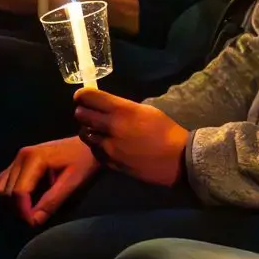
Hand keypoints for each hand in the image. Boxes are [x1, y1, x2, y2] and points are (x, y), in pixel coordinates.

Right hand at [0, 137, 99, 226]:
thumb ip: (52, 201)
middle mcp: (21, 156)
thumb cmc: (84, 162)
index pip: (19, 191)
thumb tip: (34, 220)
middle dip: (17, 209)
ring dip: (11, 202)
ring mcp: (18, 157)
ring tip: (28, 212)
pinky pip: (5, 180)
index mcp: (34, 158)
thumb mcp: (72, 182)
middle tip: (33, 220)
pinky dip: (10, 194)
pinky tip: (25, 202)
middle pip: (7, 191)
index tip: (33, 224)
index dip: (23, 211)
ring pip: (1, 186)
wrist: (88, 144)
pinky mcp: (20, 161)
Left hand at [70, 91, 187, 184]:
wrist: (177, 160)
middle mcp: (111, 127)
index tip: (83, 96)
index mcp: (122, 110)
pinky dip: (96, 146)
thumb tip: (105, 106)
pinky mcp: (110, 163)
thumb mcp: (145, 110)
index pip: (89, 97)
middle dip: (83, 111)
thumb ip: (121, 107)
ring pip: (84, 134)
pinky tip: (105, 144)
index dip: (82, 95)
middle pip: (81, 115)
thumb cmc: (166, 131)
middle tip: (89, 112)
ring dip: (88, 129)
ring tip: (97, 129)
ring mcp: (109, 147)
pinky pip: (94, 151)